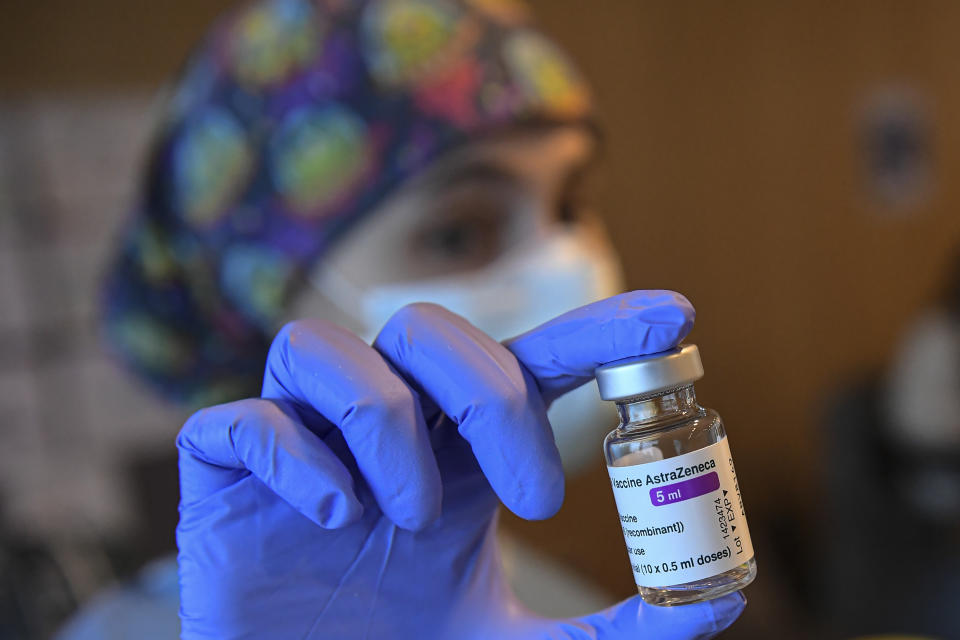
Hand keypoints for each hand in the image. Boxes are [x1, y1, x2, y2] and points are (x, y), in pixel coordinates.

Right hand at [176, 290, 744, 638]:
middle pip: (426, 330)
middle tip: (533, 497)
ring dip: (384, 422)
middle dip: (489, 393)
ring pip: (324, 350)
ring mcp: (300, 445)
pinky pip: (242, 421)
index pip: (525, 362)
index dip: (596, 332)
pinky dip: (292, 456)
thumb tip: (719, 598)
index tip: (676, 320)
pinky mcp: (225, 479)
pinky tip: (329, 519)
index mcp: (452, 453)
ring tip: (407, 517)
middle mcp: (381, 430)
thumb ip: (616, 632)